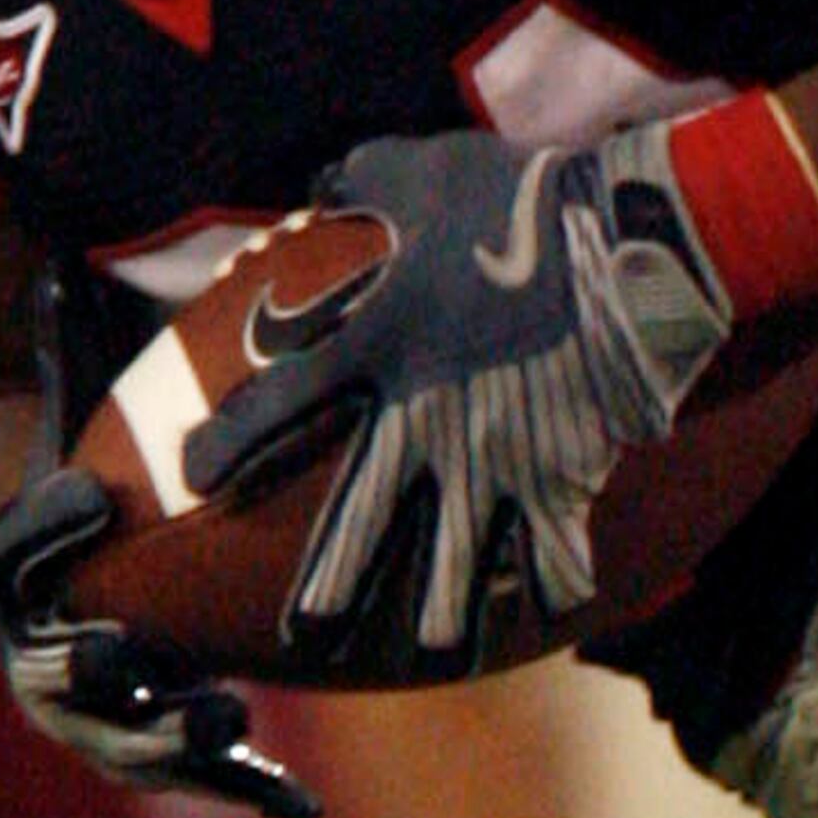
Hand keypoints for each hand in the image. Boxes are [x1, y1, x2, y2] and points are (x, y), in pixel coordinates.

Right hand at [0, 462, 320, 817]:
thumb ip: (45, 516)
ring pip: (176, 770)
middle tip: (220, 716)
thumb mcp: (23, 534)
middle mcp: (85, 725)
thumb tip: (96, 496)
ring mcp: (133, 745)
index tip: (111, 644)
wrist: (70, 599)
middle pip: (122, 744)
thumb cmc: (46, 559)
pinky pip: (220, 775)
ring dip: (219, 769)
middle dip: (169, 737)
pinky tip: (305, 808)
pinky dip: (260, 789)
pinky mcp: (179, 750)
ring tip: (269, 766)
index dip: (76, 665)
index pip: (53, 676)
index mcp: (39, 675)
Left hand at [183, 120, 744, 668]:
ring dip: (440, 614)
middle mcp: (421, 420)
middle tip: (304, 634)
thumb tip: (320, 183)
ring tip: (427, 651)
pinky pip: (557, 540)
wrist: (622, 241)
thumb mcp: (418, 166)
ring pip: (455, 558)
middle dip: (329, 585)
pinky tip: (554, 609)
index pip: (279, 405)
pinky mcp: (563, 469)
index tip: (194, 471)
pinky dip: (556, 578)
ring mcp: (493, 455)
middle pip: (359, 523)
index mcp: (375, 345)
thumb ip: (358, 180)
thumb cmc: (515, 196)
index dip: (231, 441)